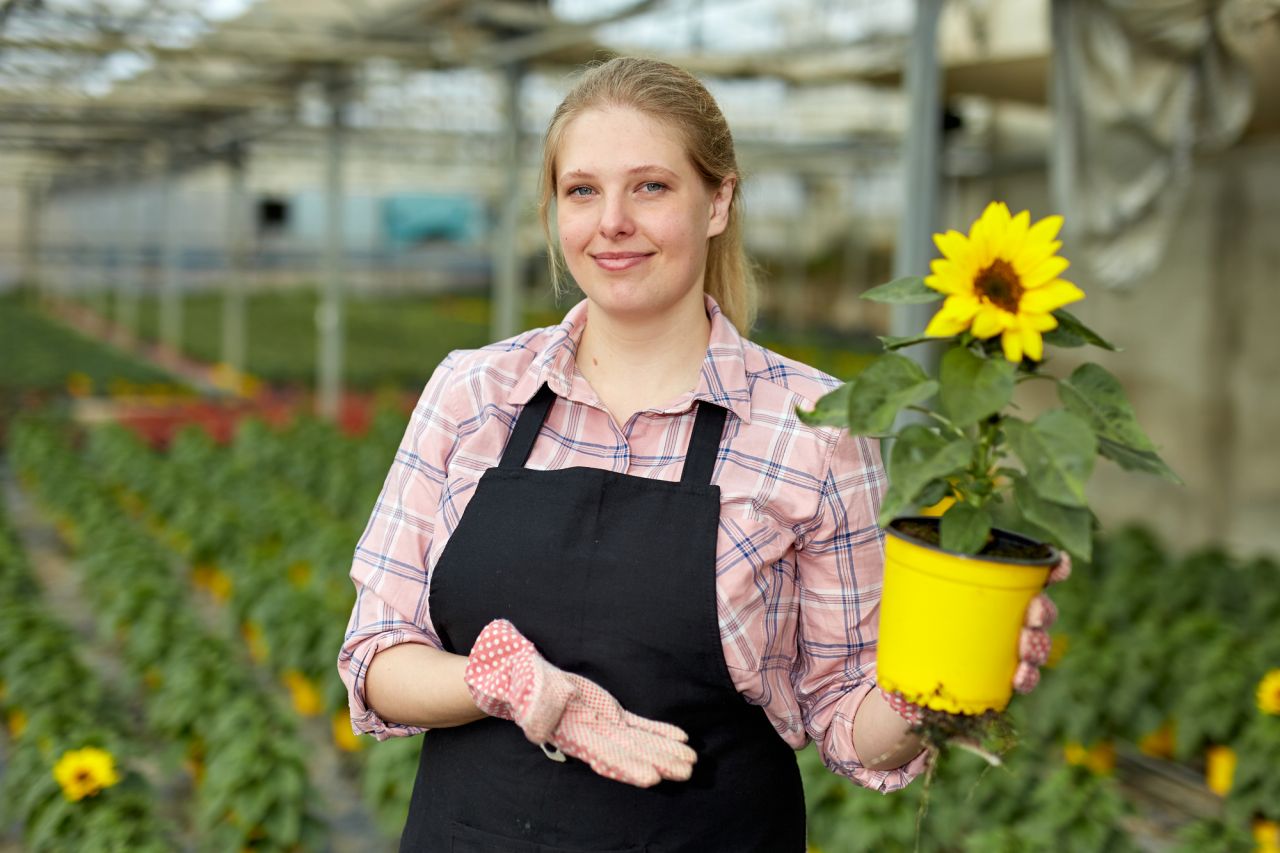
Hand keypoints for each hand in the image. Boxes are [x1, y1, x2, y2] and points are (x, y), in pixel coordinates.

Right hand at [464, 619, 696, 786]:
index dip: (628, 767)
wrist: (527, 679)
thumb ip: (536, 711)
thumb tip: (537, 726)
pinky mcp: (611, 714)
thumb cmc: (525, 687)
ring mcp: (605, 726)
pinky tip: (680, 738)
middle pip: (632, 754)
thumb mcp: (527, 696)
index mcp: (574, 736)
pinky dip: (659, 732)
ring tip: (691, 761)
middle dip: (659, 763)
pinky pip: (639, 725)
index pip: (605, 755)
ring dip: (666, 751)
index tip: (650, 779)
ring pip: (640, 742)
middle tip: (686, 773)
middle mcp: (594, 737)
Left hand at [882, 552, 1071, 721]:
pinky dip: (1027, 678)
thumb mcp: (904, 590)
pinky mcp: (997, 681)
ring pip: (1037, 645)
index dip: (1054, 569)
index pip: (1030, 576)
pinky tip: (1019, 677)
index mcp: (989, 589)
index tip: (1060, 563)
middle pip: (1040, 610)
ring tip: (1025, 646)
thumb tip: (897, 530)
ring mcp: (1004, 651)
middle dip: (1044, 610)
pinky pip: (1023, 680)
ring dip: (1039, 644)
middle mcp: (1004, 618)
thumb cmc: (904, 624)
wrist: (894, 676)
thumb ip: (911, 565)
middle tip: (1032, 612)